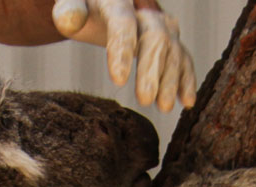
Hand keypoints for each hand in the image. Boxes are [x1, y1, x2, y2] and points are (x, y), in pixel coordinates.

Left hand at [52, 0, 195, 111]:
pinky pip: (182, 58)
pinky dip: (186, 79)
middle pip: (155, 38)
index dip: (122, 51)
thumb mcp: (70, 5)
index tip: (119, 80)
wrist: (102, 3)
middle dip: (152, 71)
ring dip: (171, 79)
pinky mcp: (170, 40)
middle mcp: (146, 11)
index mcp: (118, 1)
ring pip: (173, 50)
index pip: (123, 24)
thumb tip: (69, 20)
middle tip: (145, 100)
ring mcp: (161, 25)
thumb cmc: (83, 7)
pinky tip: (187, 101)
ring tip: (164, 107)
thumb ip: (68, 10)